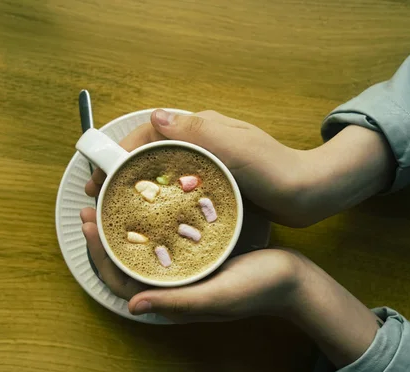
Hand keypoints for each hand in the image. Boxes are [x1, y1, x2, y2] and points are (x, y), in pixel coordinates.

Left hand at [80, 207, 303, 321]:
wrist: (292, 279)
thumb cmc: (258, 290)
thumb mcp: (217, 297)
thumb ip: (177, 302)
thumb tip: (132, 306)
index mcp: (172, 301)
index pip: (121, 282)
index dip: (99, 255)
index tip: (88, 225)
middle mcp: (172, 286)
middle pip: (124, 265)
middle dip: (102, 239)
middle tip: (89, 208)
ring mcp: (182, 271)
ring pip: (139, 252)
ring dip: (120, 229)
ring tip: (107, 204)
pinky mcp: (194, 257)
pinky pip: (161, 241)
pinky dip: (146, 224)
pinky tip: (145, 204)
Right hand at [86, 109, 394, 226]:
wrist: (309, 192)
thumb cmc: (273, 168)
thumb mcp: (234, 146)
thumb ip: (196, 131)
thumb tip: (156, 115)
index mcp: (201, 128)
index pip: (148, 134)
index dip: (118, 154)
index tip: (100, 178)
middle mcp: (200, 142)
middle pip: (150, 153)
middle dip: (121, 171)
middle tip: (100, 196)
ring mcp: (207, 163)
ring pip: (161, 171)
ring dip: (137, 186)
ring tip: (118, 208)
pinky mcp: (215, 183)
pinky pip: (178, 187)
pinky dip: (159, 198)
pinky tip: (152, 217)